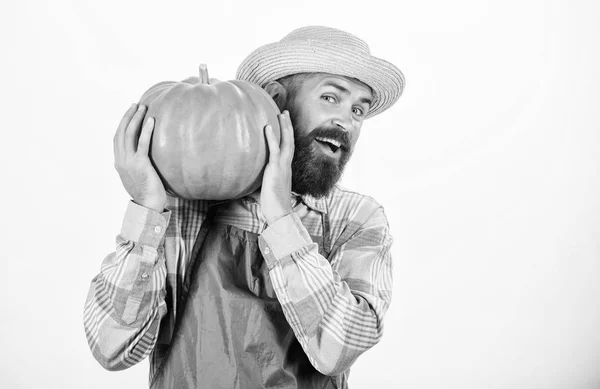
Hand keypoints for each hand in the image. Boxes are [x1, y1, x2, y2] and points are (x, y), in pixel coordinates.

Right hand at [113, 103, 165, 212]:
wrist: (148, 206)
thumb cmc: (147, 194)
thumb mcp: (137, 177)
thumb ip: (137, 166)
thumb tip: (145, 157)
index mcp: (118, 163)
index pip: (117, 138)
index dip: (123, 124)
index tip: (130, 114)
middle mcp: (121, 160)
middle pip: (121, 132)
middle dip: (128, 116)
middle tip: (136, 105)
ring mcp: (129, 162)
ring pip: (129, 134)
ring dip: (135, 118)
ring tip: (143, 107)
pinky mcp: (140, 164)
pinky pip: (142, 143)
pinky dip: (146, 130)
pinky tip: (151, 120)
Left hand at [260, 110, 294, 224]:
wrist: (280, 214)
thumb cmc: (273, 207)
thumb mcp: (265, 192)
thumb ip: (259, 185)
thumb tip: (246, 186)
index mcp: (285, 170)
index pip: (287, 150)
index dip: (287, 137)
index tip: (285, 127)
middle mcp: (287, 166)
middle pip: (290, 142)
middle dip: (288, 127)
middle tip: (285, 113)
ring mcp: (283, 167)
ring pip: (286, 142)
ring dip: (284, 127)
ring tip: (281, 114)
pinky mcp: (276, 169)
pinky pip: (274, 150)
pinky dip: (272, 137)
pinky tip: (268, 127)